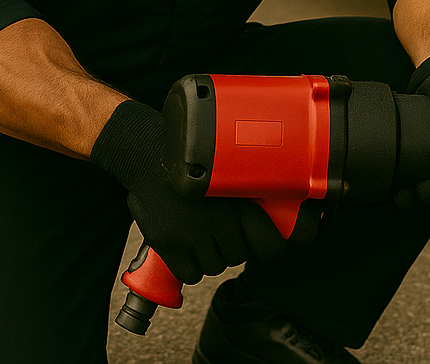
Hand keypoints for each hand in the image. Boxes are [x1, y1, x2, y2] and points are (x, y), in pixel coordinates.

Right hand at [90, 100, 285, 283]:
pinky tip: (188, 246)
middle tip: (223, 230)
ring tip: (203, 234)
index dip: (268, 246)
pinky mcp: (170, 245)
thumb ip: (248, 184)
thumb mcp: (226, 166)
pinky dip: (191, 266)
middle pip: (238, 256)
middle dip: (233, 246)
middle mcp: (219, 221)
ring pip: (215, 266)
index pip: (269, 244)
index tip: (263, 242)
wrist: (147, 156)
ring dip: (211, 255)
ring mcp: (193, 236)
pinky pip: (191, 274)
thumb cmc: (189, 160)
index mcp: (239, 200)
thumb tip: (282, 198)